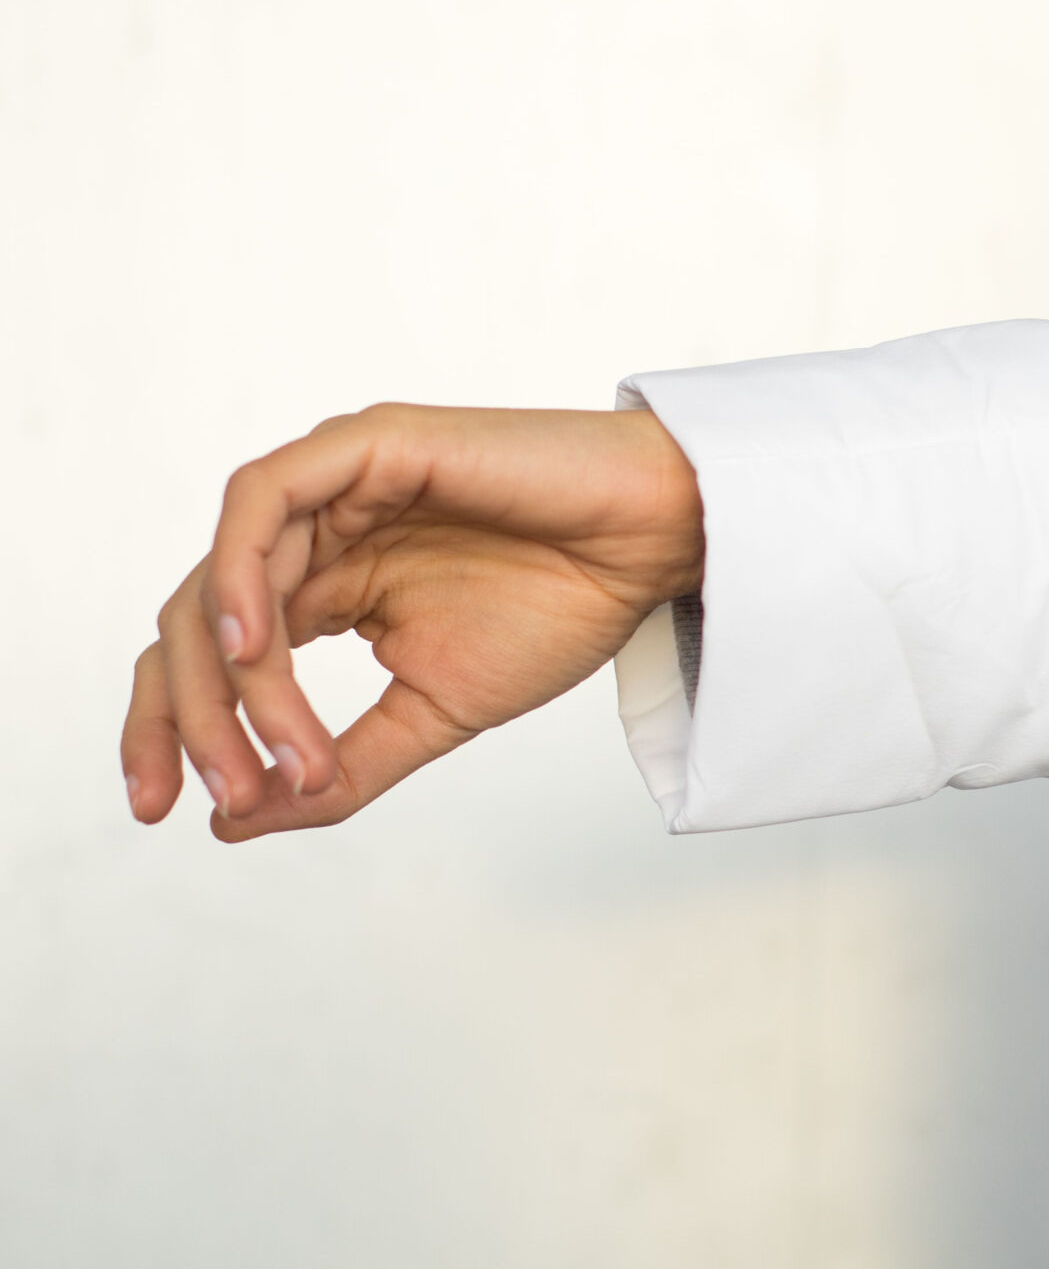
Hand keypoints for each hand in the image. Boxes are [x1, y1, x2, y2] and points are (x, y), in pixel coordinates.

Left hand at [122, 404, 705, 840]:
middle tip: (228, 796)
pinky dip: (239, 572)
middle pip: (190, 624)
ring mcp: (331, 485)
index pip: (209, 659)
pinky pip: (262, 500)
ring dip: (230, 675)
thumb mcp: (436, 713)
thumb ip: (343, 766)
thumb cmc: (564, 609)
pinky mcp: (362, 445)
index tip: (181, 814)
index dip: (174, 732)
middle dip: (191, 719)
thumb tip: (234, 823)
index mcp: (324, 589)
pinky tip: (252, 644)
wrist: (653, 546)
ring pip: (218, 576)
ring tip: (270, 749)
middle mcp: (312, 534)